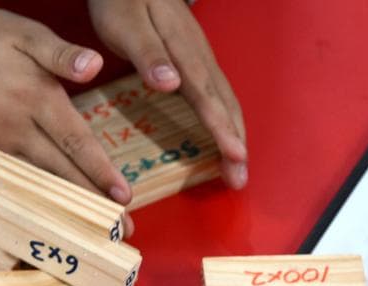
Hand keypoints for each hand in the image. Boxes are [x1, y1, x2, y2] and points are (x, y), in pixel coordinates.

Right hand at [0, 7, 135, 234]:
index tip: (122, 198)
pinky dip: (45, 195)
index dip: (100, 172)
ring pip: (43, 181)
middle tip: (122, 231)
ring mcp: (4, 143)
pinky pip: (25, 177)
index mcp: (38, 99)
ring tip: (95, 229)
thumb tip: (94, 66)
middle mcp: (21, 129)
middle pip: (62, 172)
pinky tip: (60, 209)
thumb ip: (62, 53)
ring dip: (70, 206)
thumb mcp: (25, 33)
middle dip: (92, 203)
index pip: (76, 143)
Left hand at [88, 0, 247, 187]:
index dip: (221, 128)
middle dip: (235, 141)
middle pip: (224, 101)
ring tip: (236, 166)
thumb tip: (172, 84)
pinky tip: (222, 132)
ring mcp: (198, 55)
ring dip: (233, 132)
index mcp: (184, 50)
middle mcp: (198, 55)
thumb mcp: (128, 24)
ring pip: (224, 97)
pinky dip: (224, 116)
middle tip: (240, 179)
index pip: (207, 96)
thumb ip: (148, 54)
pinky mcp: (192, 56)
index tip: (235, 157)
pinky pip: (215, 91)